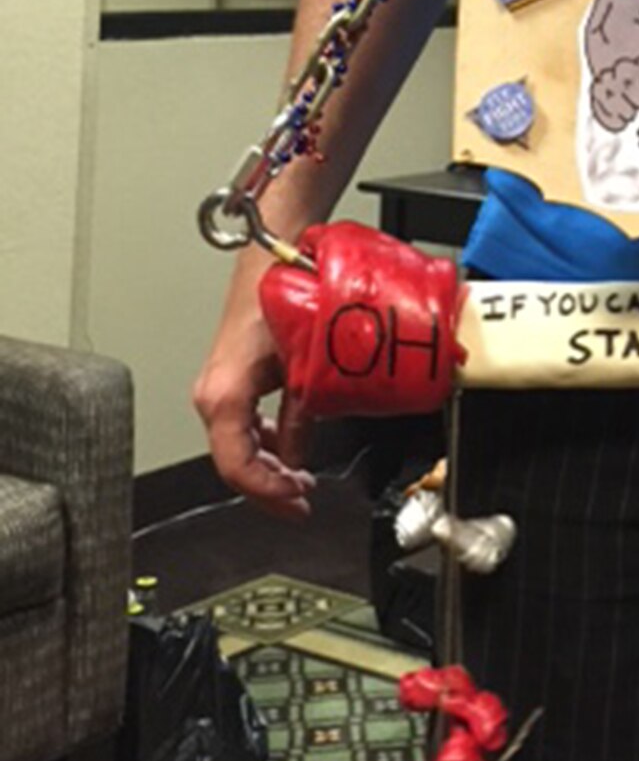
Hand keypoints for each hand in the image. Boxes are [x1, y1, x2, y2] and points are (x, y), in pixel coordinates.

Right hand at [192, 307, 315, 520]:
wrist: (273, 259)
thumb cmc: (280, 299)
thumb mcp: (303, 367)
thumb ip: (301, 418)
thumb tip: (302, 458)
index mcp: (223, 396)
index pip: (236, 467)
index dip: (267, 492)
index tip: (297, 501)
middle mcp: (213, 395)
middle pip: (233, 463)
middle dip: (269, 488)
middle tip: (302, 500)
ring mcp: (218, 389)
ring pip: (236, 447)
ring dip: (267, 468)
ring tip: (299, 480)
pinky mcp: (230, 381)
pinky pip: (241, 426)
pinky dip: (264, 444)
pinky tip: (287, 447)